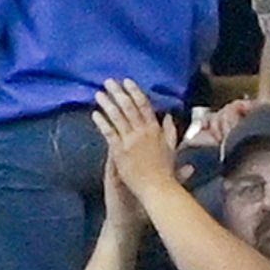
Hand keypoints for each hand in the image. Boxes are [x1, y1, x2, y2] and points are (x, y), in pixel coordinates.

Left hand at [89, 79, 181, 198]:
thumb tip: (169, 116)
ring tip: (99, 93)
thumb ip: (171, 131)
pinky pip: (110, 132)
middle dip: (119, 93)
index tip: (127, 81)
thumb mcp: (173, 148)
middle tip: (109, 81)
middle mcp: (143, 132)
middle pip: (130, 107)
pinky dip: (103, 122)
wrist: (157, 188)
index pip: (145, 106)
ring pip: (118, 117)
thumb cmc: (166, 172)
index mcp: (157, 130)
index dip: (136, 92)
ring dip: (108, 103)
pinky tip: (95, 113)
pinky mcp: (119, 151)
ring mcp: (131, 140)